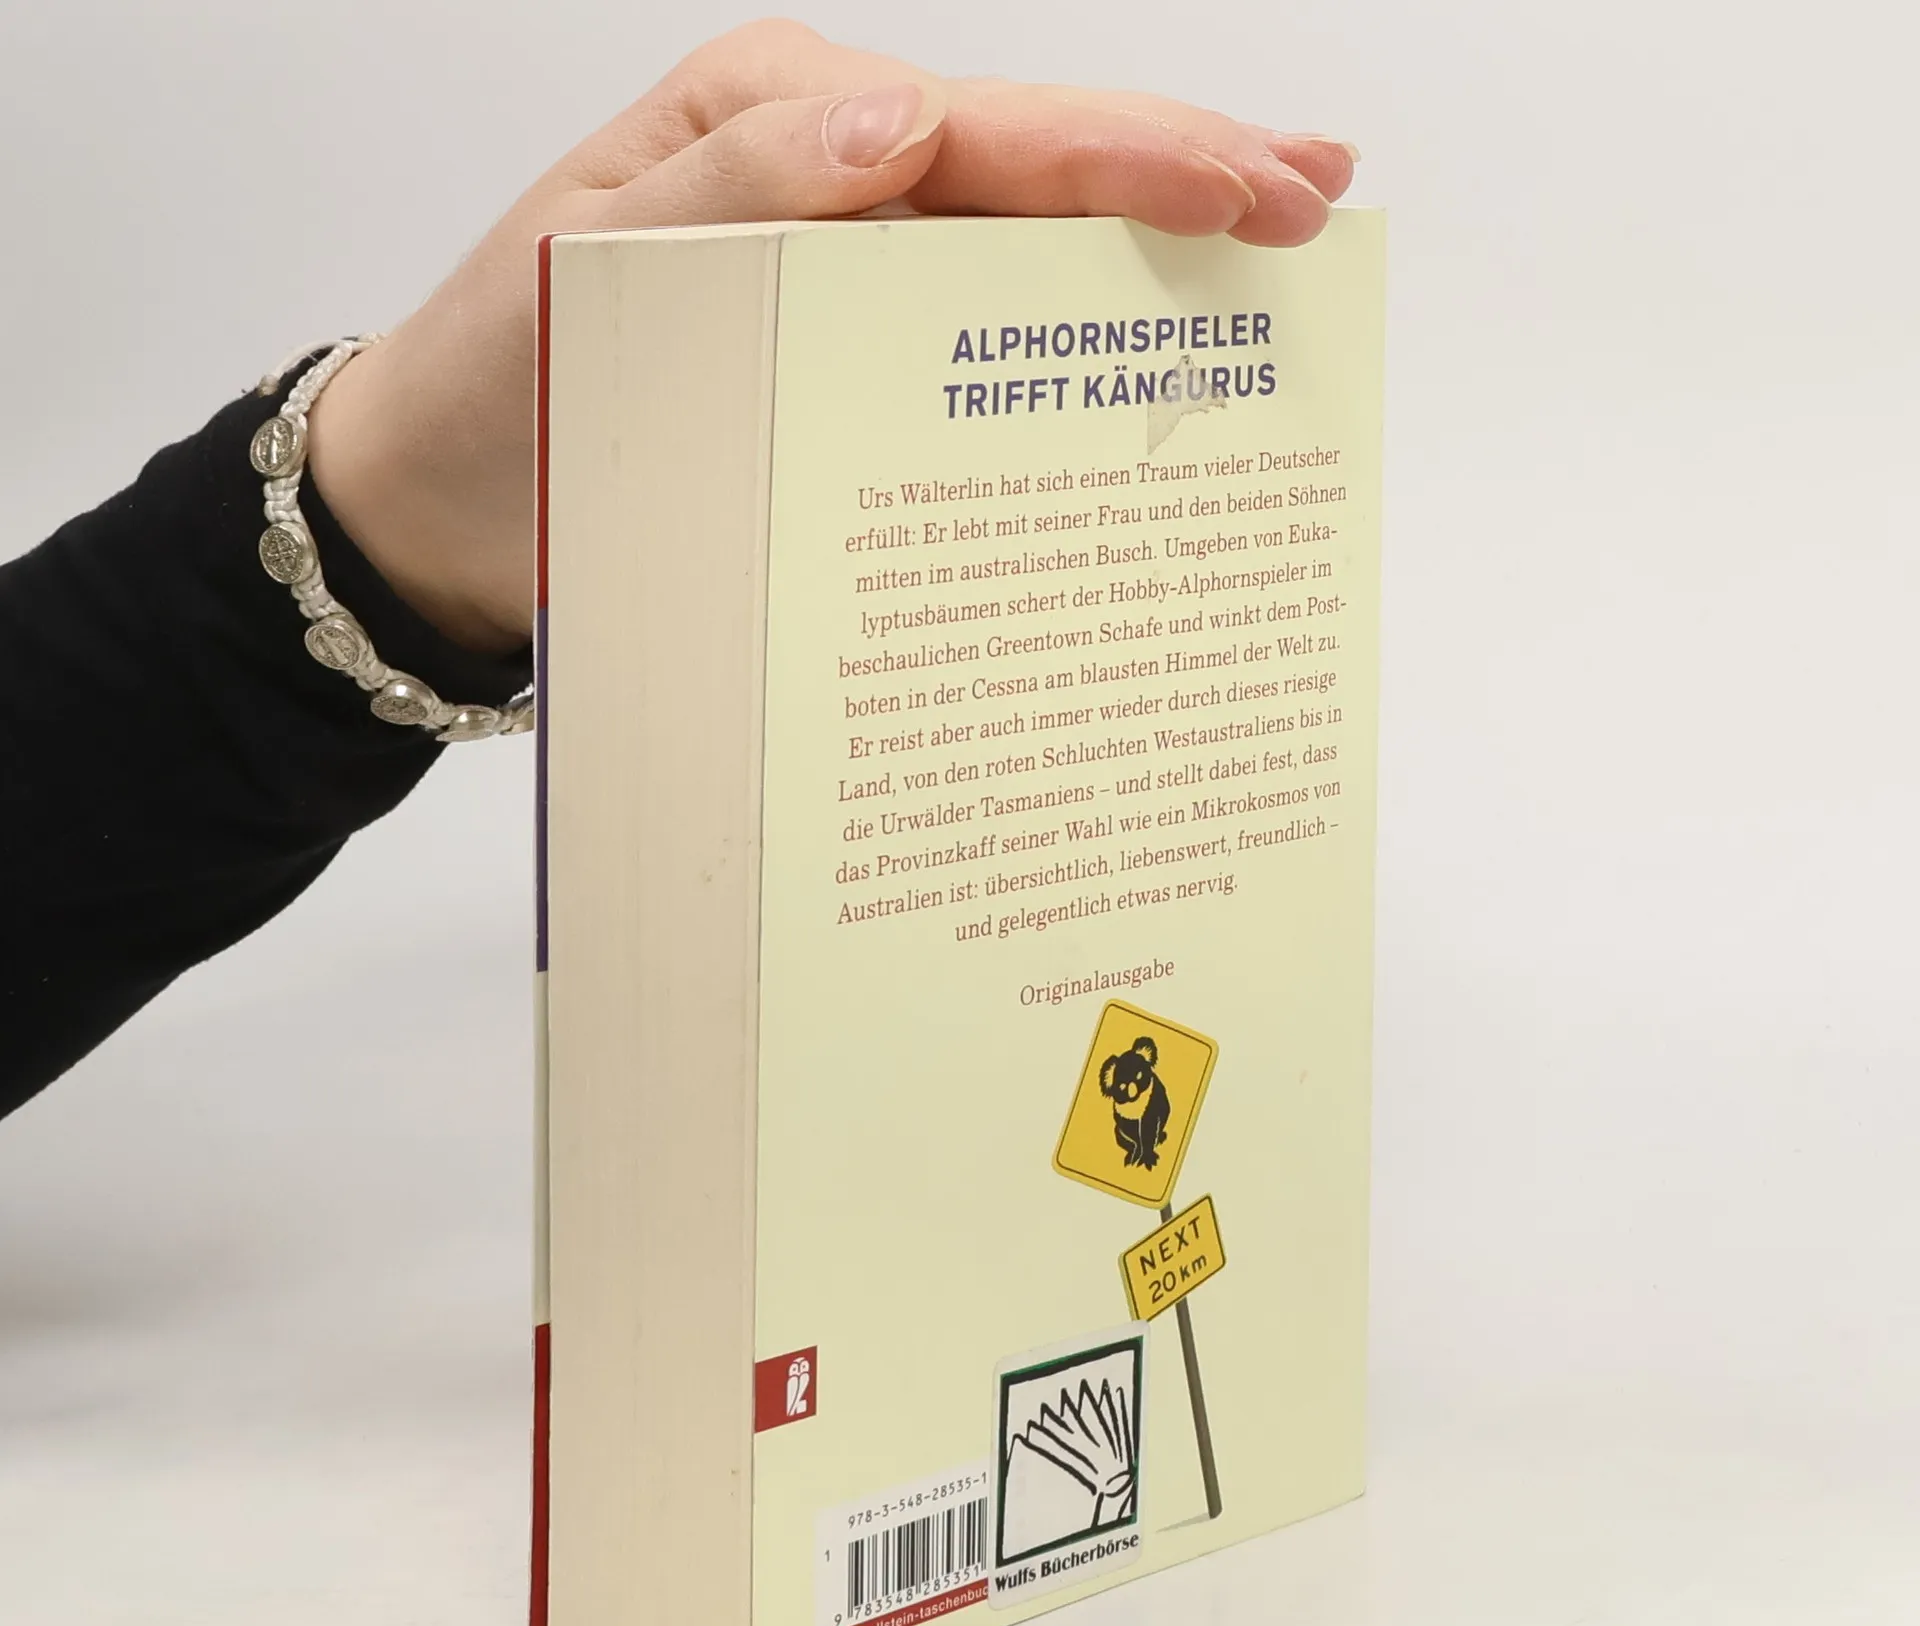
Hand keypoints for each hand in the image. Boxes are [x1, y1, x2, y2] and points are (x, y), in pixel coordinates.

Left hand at [307, 19, 1357, 654]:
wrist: (437, 512)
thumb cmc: (493, 388)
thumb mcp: (581, 272)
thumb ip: (734, 189)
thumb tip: (898, 128)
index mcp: (773, 123)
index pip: (984, 125)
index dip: (1130, 149)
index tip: (1251, 182)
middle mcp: (823, 179)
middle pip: (1033, 167)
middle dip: (1180, 176)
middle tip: (1316, 199)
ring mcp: (841, 268)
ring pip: (1021, 246)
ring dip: (1145, 251)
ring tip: (1270, 255)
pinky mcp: (841, 353)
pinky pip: (970, 335)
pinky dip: (1062, 341)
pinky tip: (1140, 350)